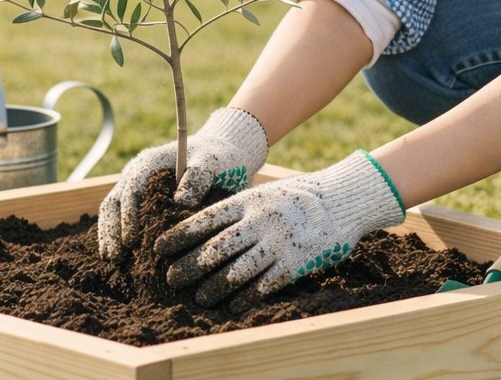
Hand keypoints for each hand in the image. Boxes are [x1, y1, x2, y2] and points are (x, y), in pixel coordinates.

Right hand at [98, 107, 267, 258]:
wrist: (218, 156)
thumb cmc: (216, 159)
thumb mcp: (211, 163)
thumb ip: (198, 176)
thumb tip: (180, 200)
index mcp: (149, 163)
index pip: (130, 189)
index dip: (127, 216)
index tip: (131, 241)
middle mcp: (136, 175)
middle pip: (113, 202)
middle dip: (112, 230)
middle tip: (116, 258)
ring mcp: (136, 189)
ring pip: (113, 212)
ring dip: (110, 236)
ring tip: (114, 262)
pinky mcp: (140, 202)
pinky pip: (122, 220)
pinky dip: (119, 238)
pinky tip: (122, 260)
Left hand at [155, 151, 405, 311]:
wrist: (340, 200)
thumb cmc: (295, 198)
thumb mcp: (263, 194)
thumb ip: (238, 210)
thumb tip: (200, 229)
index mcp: (248, 201)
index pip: (206, 219)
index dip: (180, 235)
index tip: (159, 248)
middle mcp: (260, 221)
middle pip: (216, 248)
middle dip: (190, 266)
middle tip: (172, 279)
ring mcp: (278, 242)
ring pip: (237, 270)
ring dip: (214, 287)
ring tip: (200, 298)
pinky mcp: (295, 262)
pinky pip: (265, 284)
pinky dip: (246, 297)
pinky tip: (233, 307)